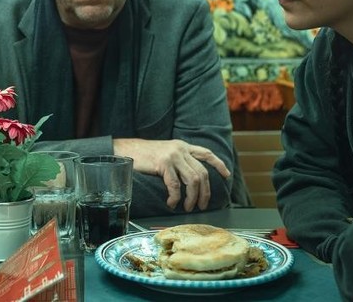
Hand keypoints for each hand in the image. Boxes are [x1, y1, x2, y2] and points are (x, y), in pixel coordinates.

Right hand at [113, 138, 230, 211]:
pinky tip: (172, 203)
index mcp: (183, 146)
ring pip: (192, 181)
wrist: (126, 150)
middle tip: (202, 205)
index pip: (206, 153)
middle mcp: (180, 149)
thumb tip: (191, 179)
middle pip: (202, 173)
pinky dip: (175, 198)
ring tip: (188, 207)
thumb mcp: (166, 153)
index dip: (218, 164)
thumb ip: (179, 160)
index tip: (226, 175)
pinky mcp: (163, 164)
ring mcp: (172, 156)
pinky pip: (175, 185)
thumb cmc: (145, 155)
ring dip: (192, 198)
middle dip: (205, 192)